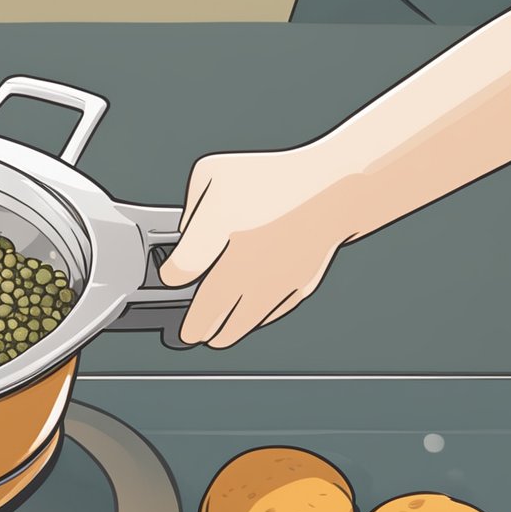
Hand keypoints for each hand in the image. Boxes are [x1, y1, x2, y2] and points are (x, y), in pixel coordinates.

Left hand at [158, 146, 358, 347]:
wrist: (339, 187)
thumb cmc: (277, 177)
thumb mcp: (215, 172)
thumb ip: (194, 204)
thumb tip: (190, 226)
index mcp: (218, 235)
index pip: (180, 271)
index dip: (171, 277)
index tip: (171, 276)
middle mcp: (244, 265)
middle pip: (212, 309)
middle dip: (198, 325)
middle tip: (190, 333)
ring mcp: (274, 280)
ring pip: (244, 319)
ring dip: (228, 332)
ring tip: (217, 339)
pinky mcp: (302, 285)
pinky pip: (273, 311)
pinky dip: (260, 318)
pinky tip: (255, 319)